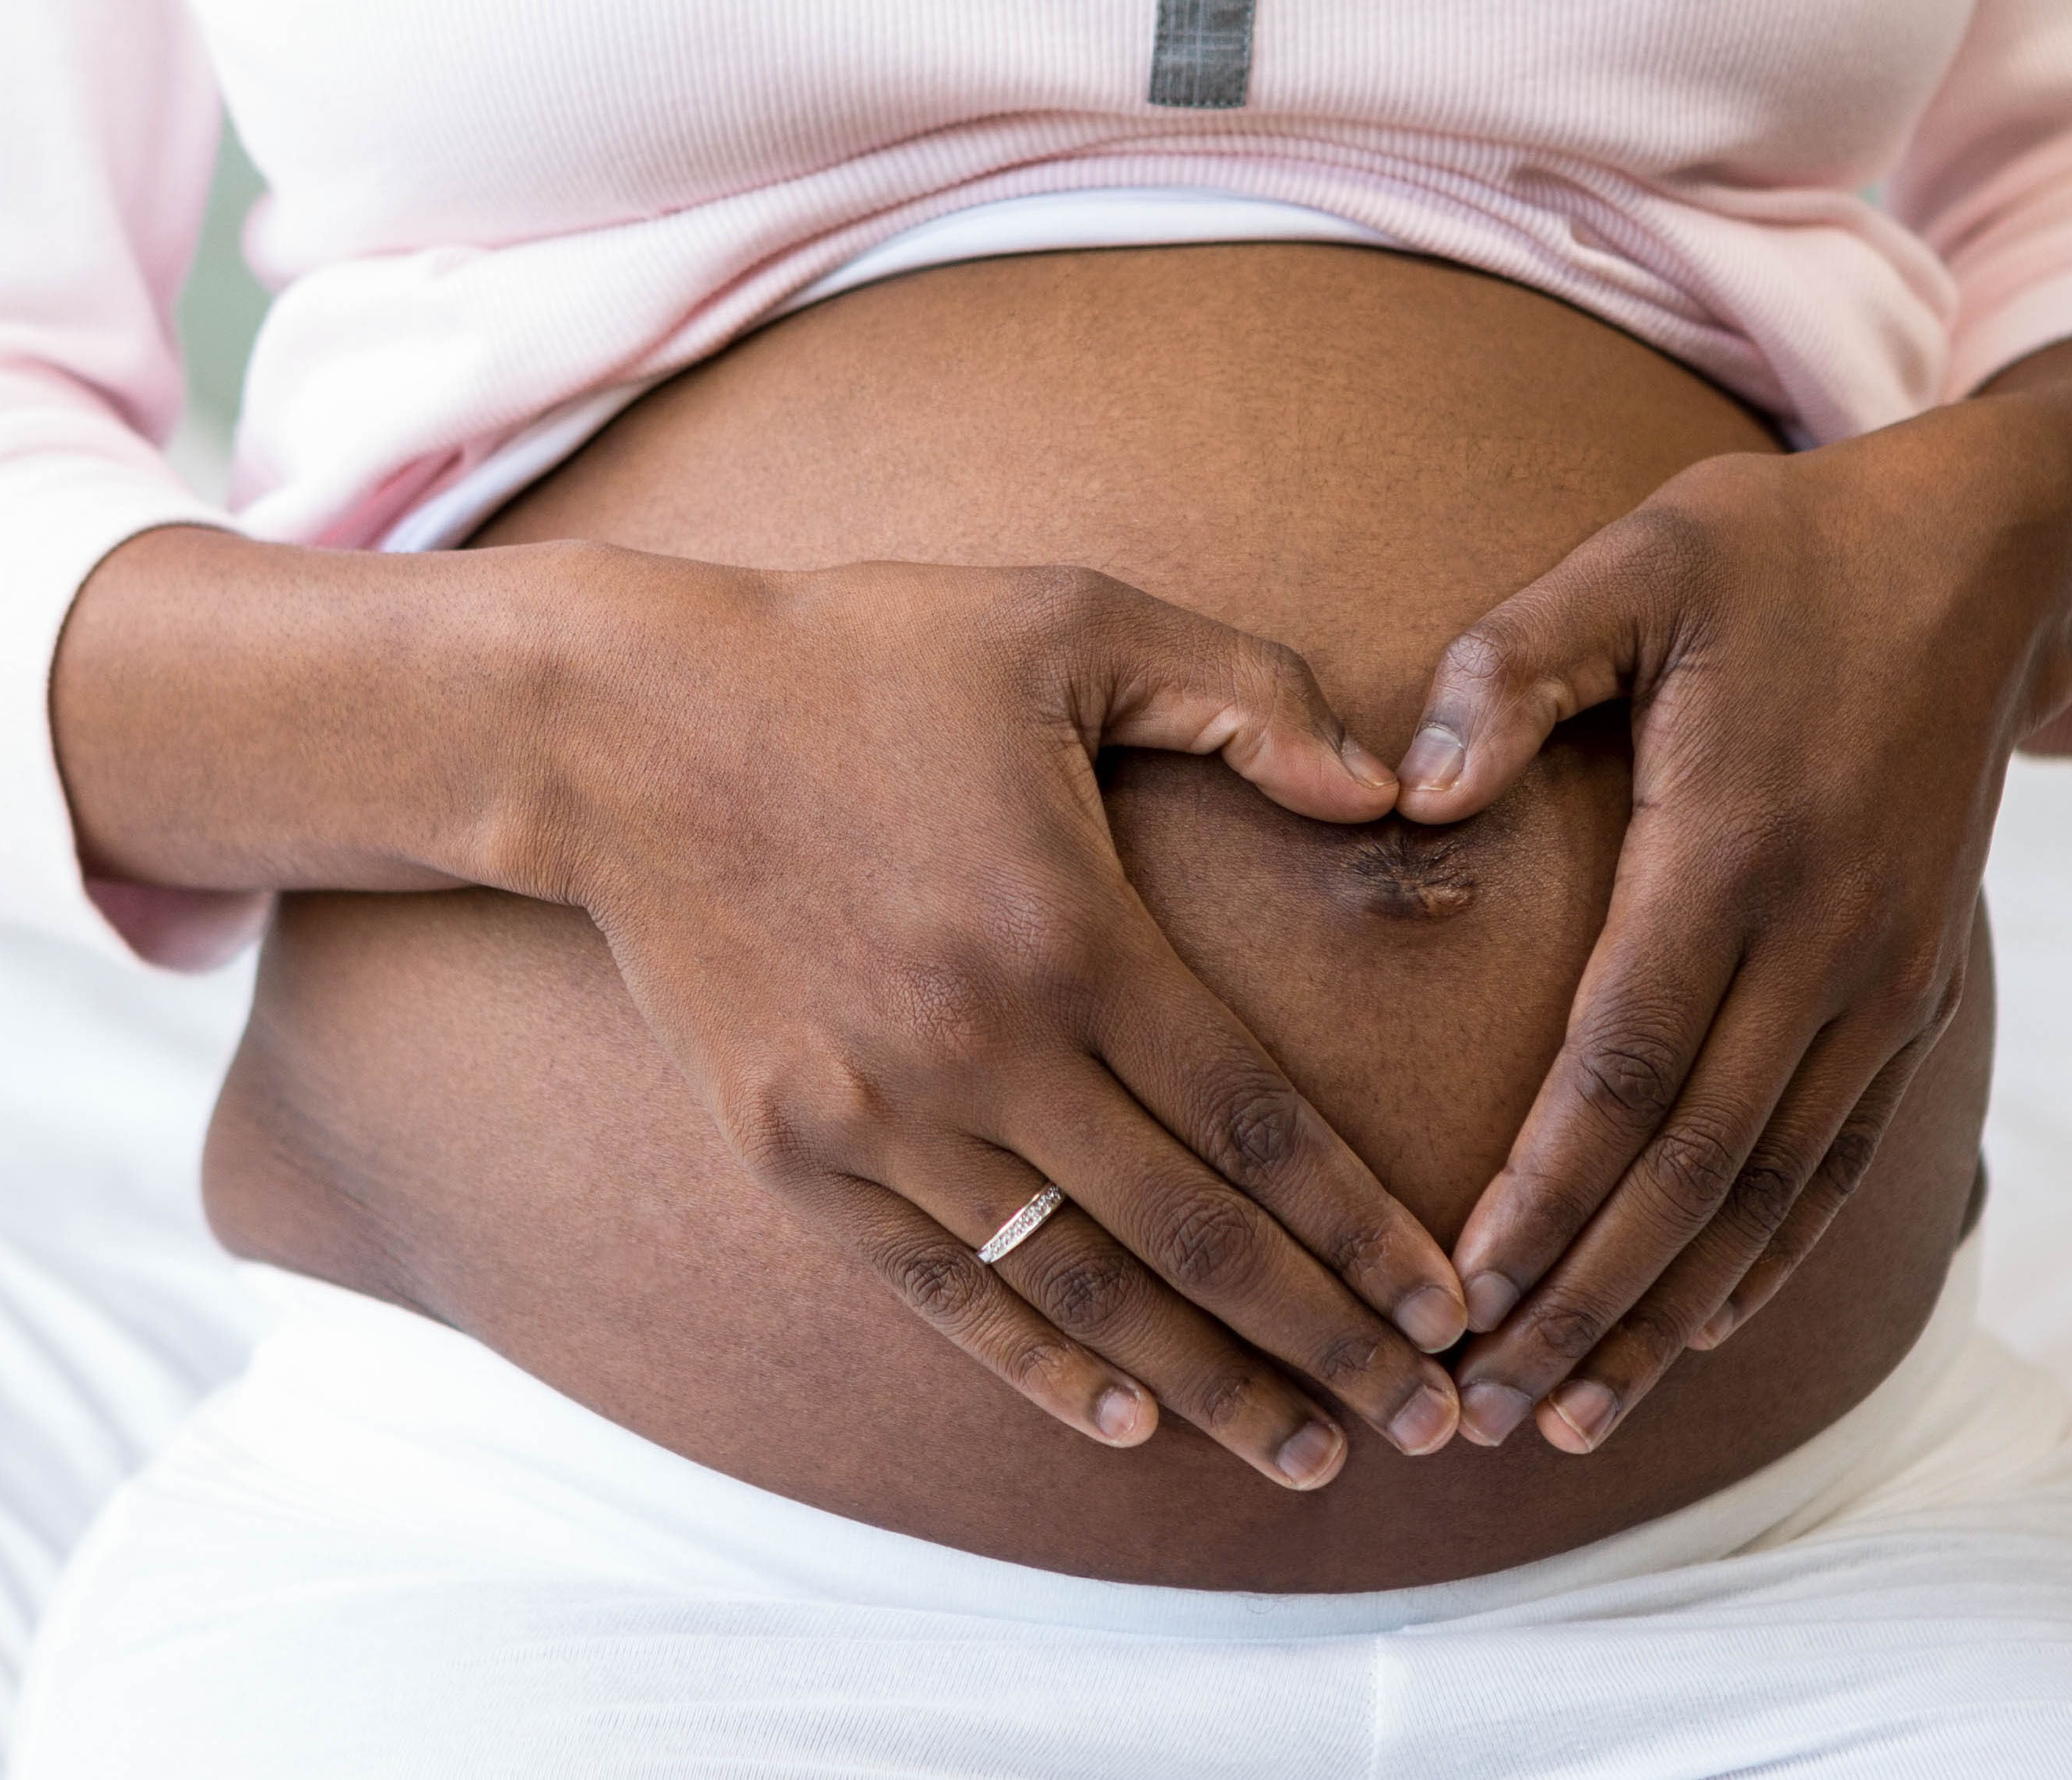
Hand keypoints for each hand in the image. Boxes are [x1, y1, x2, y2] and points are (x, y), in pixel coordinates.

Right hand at [504, 551, 1475, 1486]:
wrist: (623, 722)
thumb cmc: (863, 652)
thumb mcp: (1070, 619)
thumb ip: (1247, 693)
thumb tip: (1390, 787)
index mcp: (1074, 934)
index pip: (1259, 1124)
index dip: (1365, 1232)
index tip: (1449, 1307)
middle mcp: (985, 1050)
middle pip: (1192, 1238)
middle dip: (1325, 1342)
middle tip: (1430, 1420)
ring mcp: (879, 1117)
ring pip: (1076, 1288)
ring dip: (1204, 1385)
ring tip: (1308, 1454)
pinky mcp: (792, 1153)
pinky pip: (942, 1289)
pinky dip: (1039, 1367)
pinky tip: (1130, 1422)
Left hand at [1391, 335, 2071, 1452]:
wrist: (1988, 556)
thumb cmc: (1783, 552)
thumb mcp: (1640, 558)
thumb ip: (1516, 662)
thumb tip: (1409, 794)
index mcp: (1734, 848)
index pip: (1625, 1066)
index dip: (1544, 1194)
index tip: (1460, 1292)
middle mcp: (1822, 940)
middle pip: (1691, 1168)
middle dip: (1588, 1302)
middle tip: (1486, 1408)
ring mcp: (1880, 978)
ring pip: (1766, 1192)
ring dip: (1669, 1315)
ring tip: (1572, 1414)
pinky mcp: (1914, 994)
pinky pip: (1838, 1160)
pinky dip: (1767, 1259)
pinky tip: (1698, 1332)